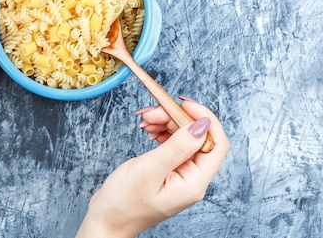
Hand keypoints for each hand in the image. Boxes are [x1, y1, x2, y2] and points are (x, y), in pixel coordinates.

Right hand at [76, 99, 228, 237]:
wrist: (106, 219)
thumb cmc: (124, 203)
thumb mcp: (149, 170)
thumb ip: (177, 147)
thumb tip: (202, 125)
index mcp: (194, 182)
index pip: (216, 144)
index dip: (204, 119)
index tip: (183, 103)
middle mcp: (192, 179)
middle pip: (198, 137)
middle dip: (177, 118)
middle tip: (153, 111)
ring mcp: (181, 174)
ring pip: (184, 136)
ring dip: (167, 122)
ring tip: (146, 120)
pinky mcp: (170, 170)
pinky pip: (173, 143)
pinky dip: (162, 131)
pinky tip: (149, 129)